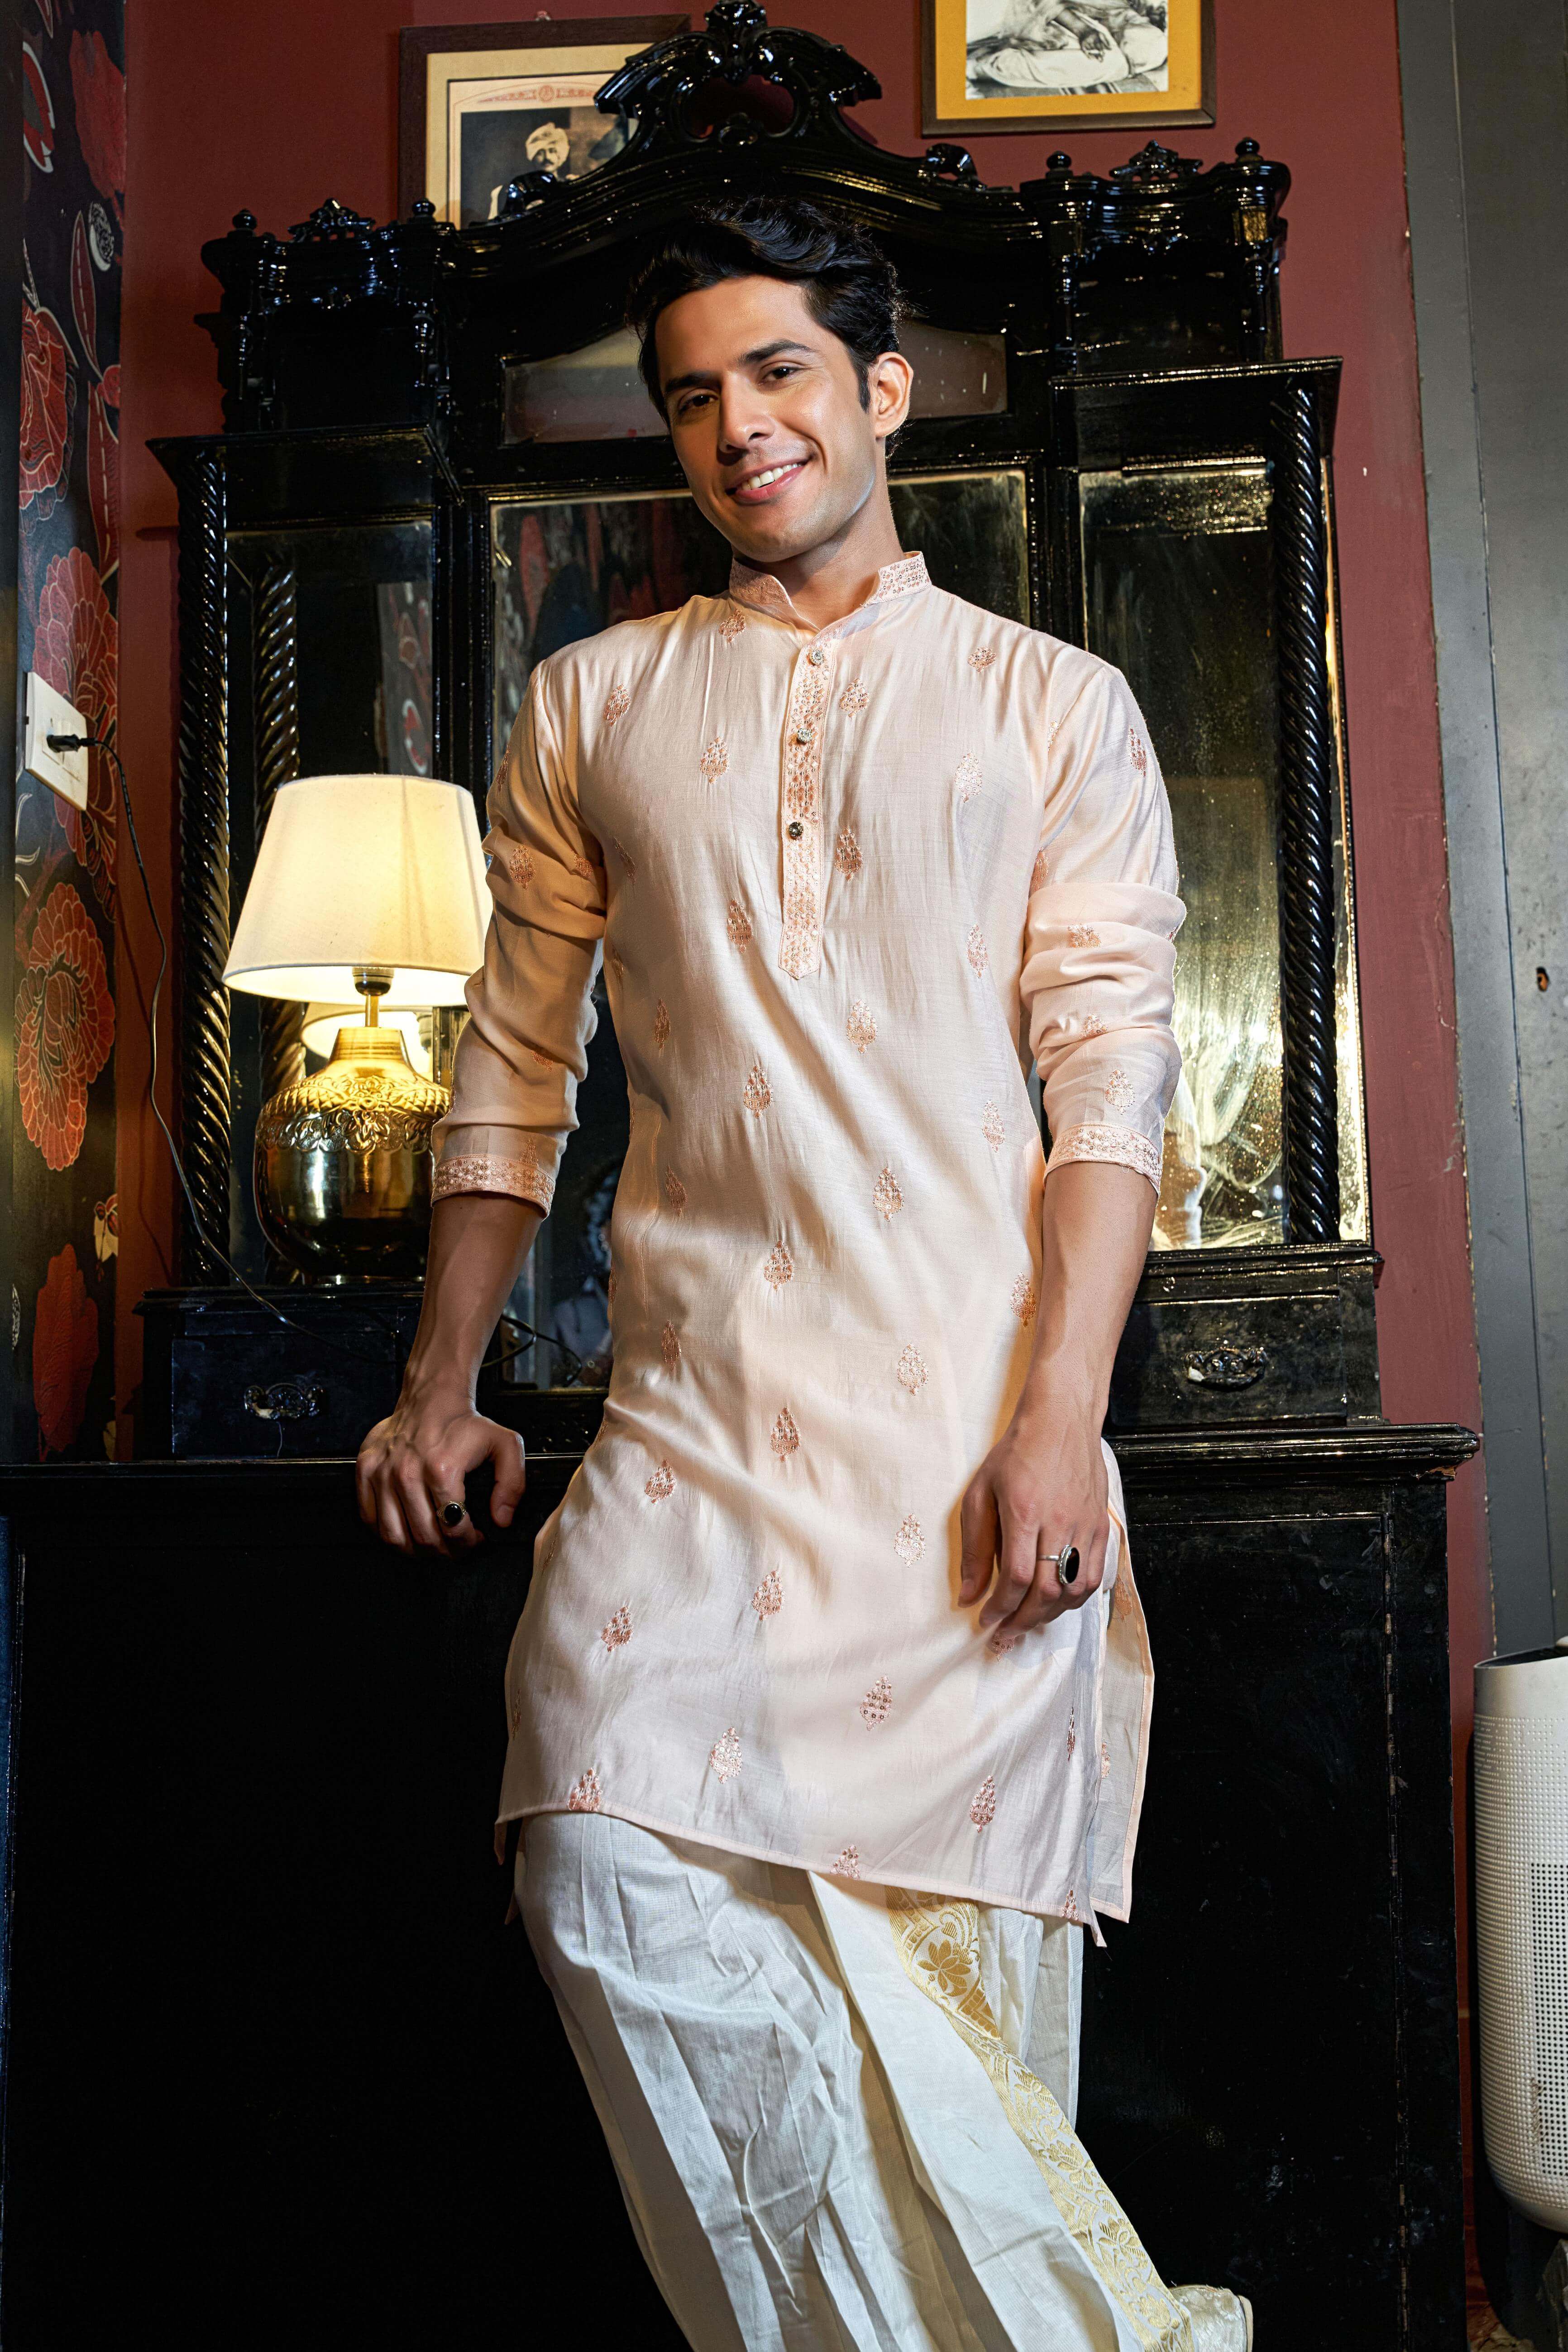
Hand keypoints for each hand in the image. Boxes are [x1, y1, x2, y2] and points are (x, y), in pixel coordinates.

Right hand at [356, 1383, 525, 1554]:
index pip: (453, 1527)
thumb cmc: (465, 1424)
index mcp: (441, 1468)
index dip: (468, 1543)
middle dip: (445, 1552)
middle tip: (456, 1548)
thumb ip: (512, 1484)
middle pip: (423, 1537)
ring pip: (393, 1536)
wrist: (431, 1397)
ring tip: (433, 1544)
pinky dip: (387, 1533)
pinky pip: (370, 1519)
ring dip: (415, 1550)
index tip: (475, 1540)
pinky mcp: (364, 1471)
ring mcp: (381, 1473)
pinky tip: (407, 1529)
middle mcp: (406, 1473)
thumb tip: (501, 1519)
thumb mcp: (505, 1445)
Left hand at [958, 1395, 1107, 1640]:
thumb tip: (969, 1594)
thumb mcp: (981, 1492)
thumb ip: (975, 1547)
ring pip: (1074, 1590)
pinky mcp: (1102, 1526)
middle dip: (1023, 1620)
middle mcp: (1060, 1522)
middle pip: (1047, 1591)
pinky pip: (1095, 1576)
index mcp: (1024, 1512)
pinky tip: (1057, 1602)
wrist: (1061, 1420)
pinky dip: (1075, 1598)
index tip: (986, 1620)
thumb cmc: (1017, 1453)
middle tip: (1005, 1632)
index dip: (1001, 1608)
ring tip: (1028, 1621)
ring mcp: (1086, 1525)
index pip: (1017, 1578)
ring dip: (1050, 1615)